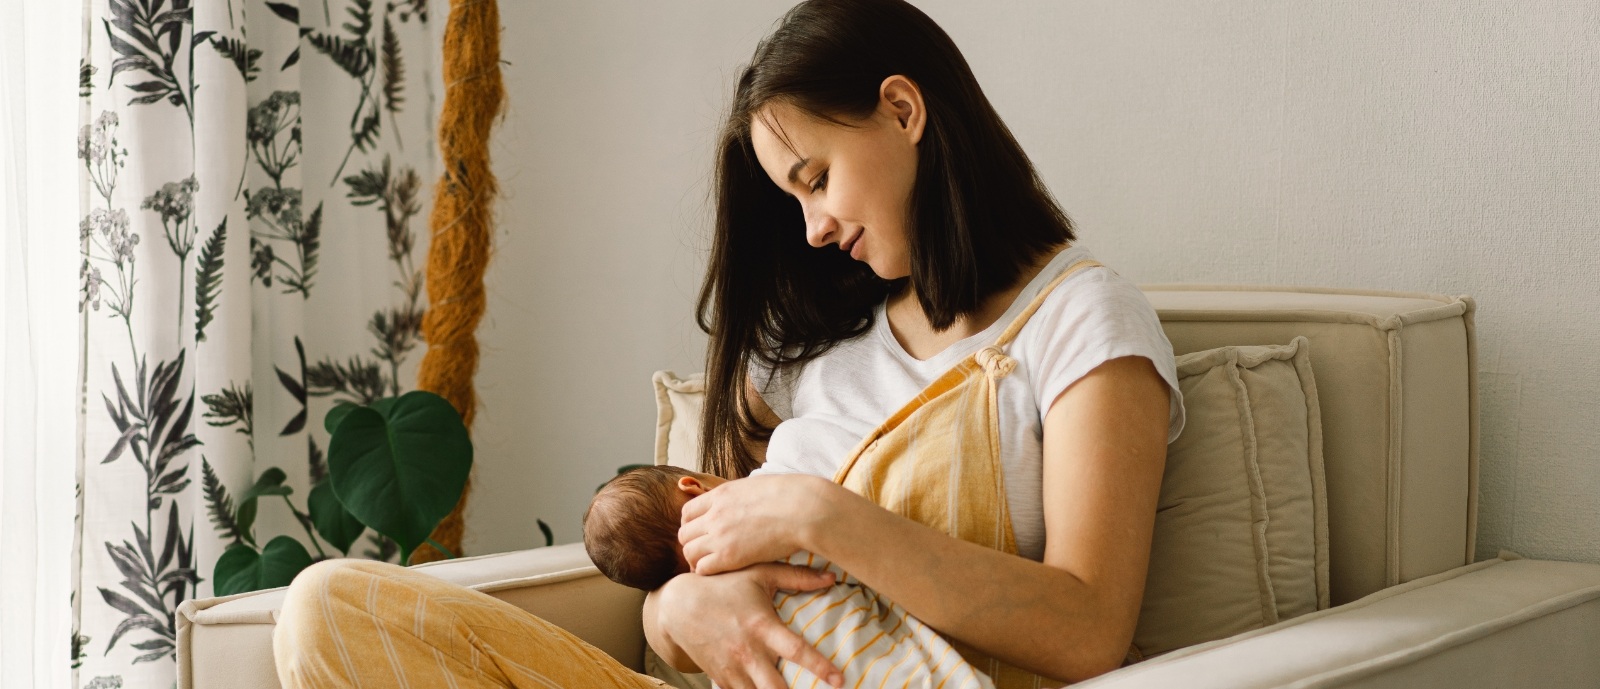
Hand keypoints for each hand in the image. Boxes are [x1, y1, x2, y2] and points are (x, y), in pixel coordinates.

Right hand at [656, 564, 843, 688]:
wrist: (678, 607)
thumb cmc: (724, 586)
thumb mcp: (759, 575)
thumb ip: (796, 576)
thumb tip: (831, 578)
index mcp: (762, 627)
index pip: (796, 650)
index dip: (819, 666)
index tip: (840, 680)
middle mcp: (748, 652)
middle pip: (775, 688)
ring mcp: (733, 669)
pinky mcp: (721, 679)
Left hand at [679, 474, 837, 574]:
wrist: (803, 509)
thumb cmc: (791, 496)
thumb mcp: (757, 486)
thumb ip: (742, 495)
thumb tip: (745, 498)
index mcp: (721, 494)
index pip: (688, 511)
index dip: (692, 525)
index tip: (703, 534)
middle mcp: (715, 514)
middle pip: (684, 533)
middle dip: (692, 544)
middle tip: (706, 553)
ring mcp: (720, 535)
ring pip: (689, 551)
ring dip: (698, 559)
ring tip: (713, 565)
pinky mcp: (729, 556)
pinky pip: (702, 568)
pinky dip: (707, 571)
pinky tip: (722, 572)